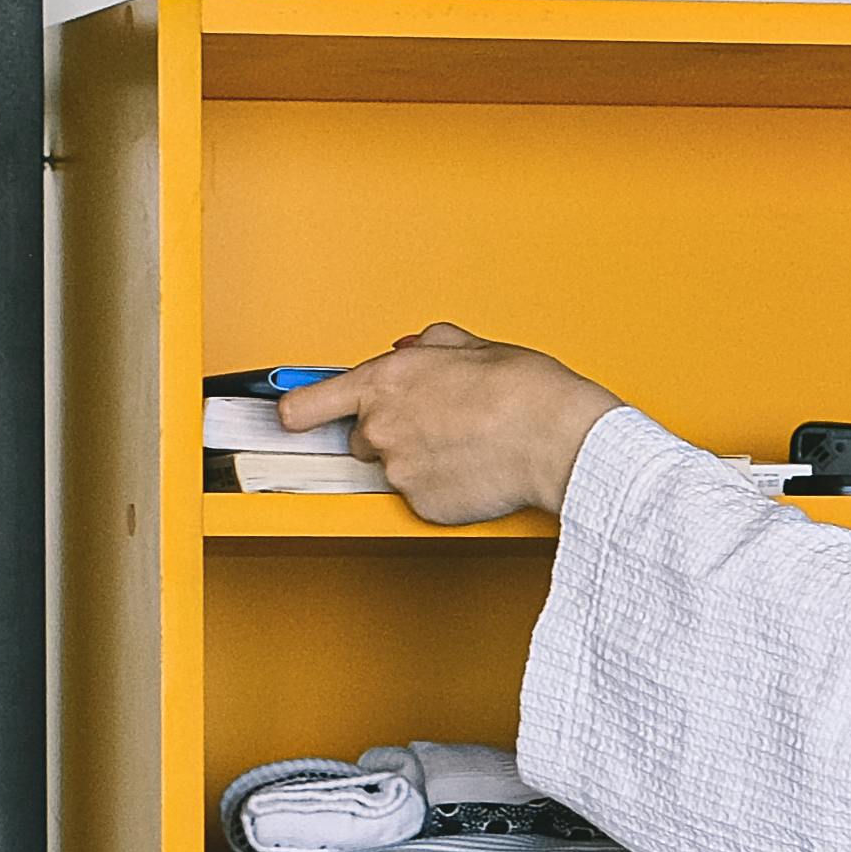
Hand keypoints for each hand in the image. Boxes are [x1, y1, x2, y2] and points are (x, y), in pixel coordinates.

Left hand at [286, 325, 624, 528]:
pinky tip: (476, 471)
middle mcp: (381, 428)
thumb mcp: (474, 346)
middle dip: (391, 433)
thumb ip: (431, 345)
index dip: (298, 412)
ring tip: (469, 445)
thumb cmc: (524, 389)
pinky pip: (423, 499)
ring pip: (396, 470)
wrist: (558, 438)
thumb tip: (416, 345)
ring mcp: (399, 472)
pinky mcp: (423, 507)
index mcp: (385, 381)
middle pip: (362, 439)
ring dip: (422, 461)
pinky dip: (444, 489)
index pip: (306, 405)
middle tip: (439, 424)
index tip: (292, 417)